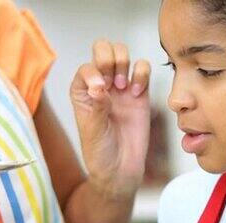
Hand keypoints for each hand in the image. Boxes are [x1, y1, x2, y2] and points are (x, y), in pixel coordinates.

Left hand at [70, 40, 150, 197]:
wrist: (121, 170)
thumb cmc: (100, 153)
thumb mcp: (92, 131)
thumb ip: (96, 107)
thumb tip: (98, 85)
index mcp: (82, 92)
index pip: (86, 67)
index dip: (93, 71)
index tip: (100, 89)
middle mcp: (101, 86)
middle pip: (103, 50)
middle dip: (109, 58)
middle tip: (113, 81)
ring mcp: (121, 88)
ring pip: (123, 55)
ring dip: (125, 63)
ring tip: (123, 86)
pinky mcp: (141, 94)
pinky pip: (143, 70)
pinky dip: (142, 74)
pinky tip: (138, 93)